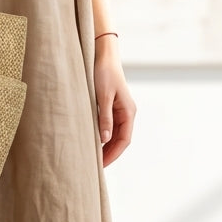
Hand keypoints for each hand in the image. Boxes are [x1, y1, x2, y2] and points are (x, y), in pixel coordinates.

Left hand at [93, 39, 135, 165]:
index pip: (124, 140)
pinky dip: (103, 135)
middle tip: (94, 166)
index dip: (114, 154)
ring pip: (115, 134)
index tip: (101, 165)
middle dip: (109, 153)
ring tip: (93, 157)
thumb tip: (104, 140)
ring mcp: (120, 109)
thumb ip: (104, 117)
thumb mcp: (103, 96)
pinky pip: (109, 126)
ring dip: (106, 145)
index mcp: (128, 111)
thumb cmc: (104, 72)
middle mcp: (127, 112)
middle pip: (120, 139)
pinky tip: (93, 141)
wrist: (103, 54)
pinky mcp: (112, 105)